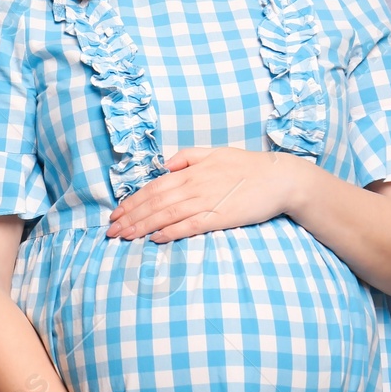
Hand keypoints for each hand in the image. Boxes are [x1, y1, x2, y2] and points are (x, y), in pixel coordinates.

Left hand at [105, 146, 309, 242]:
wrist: (279, 178)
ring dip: (143, 226)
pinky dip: (171, 232)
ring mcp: (206, 201)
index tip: (116, 214)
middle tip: (111, 231)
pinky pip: (190, 225)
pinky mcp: (220, 216)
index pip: (153, 187)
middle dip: (130, 216)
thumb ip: (188, 156)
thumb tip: (164, 165)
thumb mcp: (215, 152)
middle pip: (154, 202)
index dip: (132, 201)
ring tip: (125, 236)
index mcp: (191, 170)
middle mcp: (194, 185)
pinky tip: (155, 239)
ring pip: (166, 215)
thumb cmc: (247, 166)